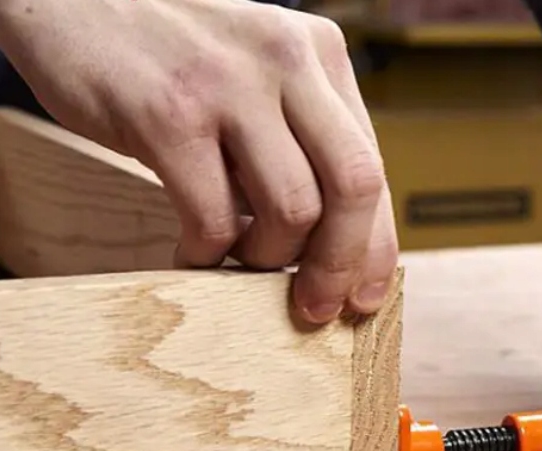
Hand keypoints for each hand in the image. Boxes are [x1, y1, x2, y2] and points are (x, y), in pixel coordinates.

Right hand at [0, 0, 395, 321]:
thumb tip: (331, 242)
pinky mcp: (167, 114)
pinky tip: (192, 252)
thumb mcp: (257, 74)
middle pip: (354, 187)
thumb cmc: (172, 53)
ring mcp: (229, 84)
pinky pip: (214, 218)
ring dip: (268, 258)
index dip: (373, 245)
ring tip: (238, 259)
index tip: (363, 295)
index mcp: (320, 55)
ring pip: (292, 209)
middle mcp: (287, 61)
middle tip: (315, 307)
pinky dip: (207, 253)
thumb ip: (298, 138)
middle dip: (341, 264)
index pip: (373, 167)